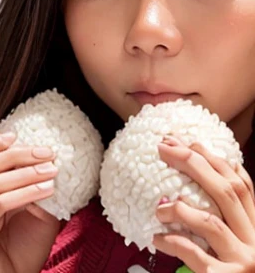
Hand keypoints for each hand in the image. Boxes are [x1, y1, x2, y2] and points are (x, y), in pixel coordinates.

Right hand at [0, 133, 60, 272]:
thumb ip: (25, 182)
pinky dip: (24, 193)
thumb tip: (43, 156)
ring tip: (52, 172)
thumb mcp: (25, 207)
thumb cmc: (18, 249)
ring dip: (26, 173)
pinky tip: (46, 190)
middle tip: (46, 153)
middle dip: (17, 155)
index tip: (18, 136)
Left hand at [154, 136, 254, 272]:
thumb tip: (208, 182)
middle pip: (226, 191)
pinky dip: (174, 242)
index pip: (241, 184)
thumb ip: (233, 218)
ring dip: (180, 208)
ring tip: (158, 207)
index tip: (190, 142)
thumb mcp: (244, 242)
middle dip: (193, 164)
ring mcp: (243, 262)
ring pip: (211, 221)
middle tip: (164, 148)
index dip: (215, 160)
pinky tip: (158, 238)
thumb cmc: (239, 272)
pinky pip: (196, 256)